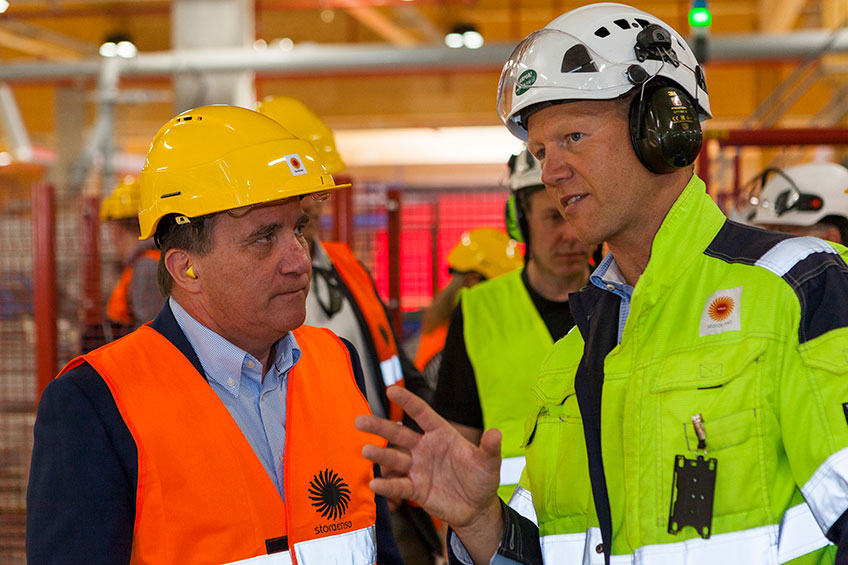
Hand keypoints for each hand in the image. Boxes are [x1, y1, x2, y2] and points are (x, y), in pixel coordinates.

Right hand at [355, 385, 502, 529]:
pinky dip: (387, 484)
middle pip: (399, 434)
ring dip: (379, 453)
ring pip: (394, 458)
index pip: (422, 414)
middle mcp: (425, 448)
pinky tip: (375, 483)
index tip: (390, 389)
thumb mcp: (488, 463)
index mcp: (441, 434)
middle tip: (359, 420)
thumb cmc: (481, 479)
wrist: (476, 508)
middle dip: (379, 426)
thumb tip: (496, 432)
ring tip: (365, 449)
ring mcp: (418, 468)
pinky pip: (399, 485)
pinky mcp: (416, 489)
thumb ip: (489, 448)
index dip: (407, 402)